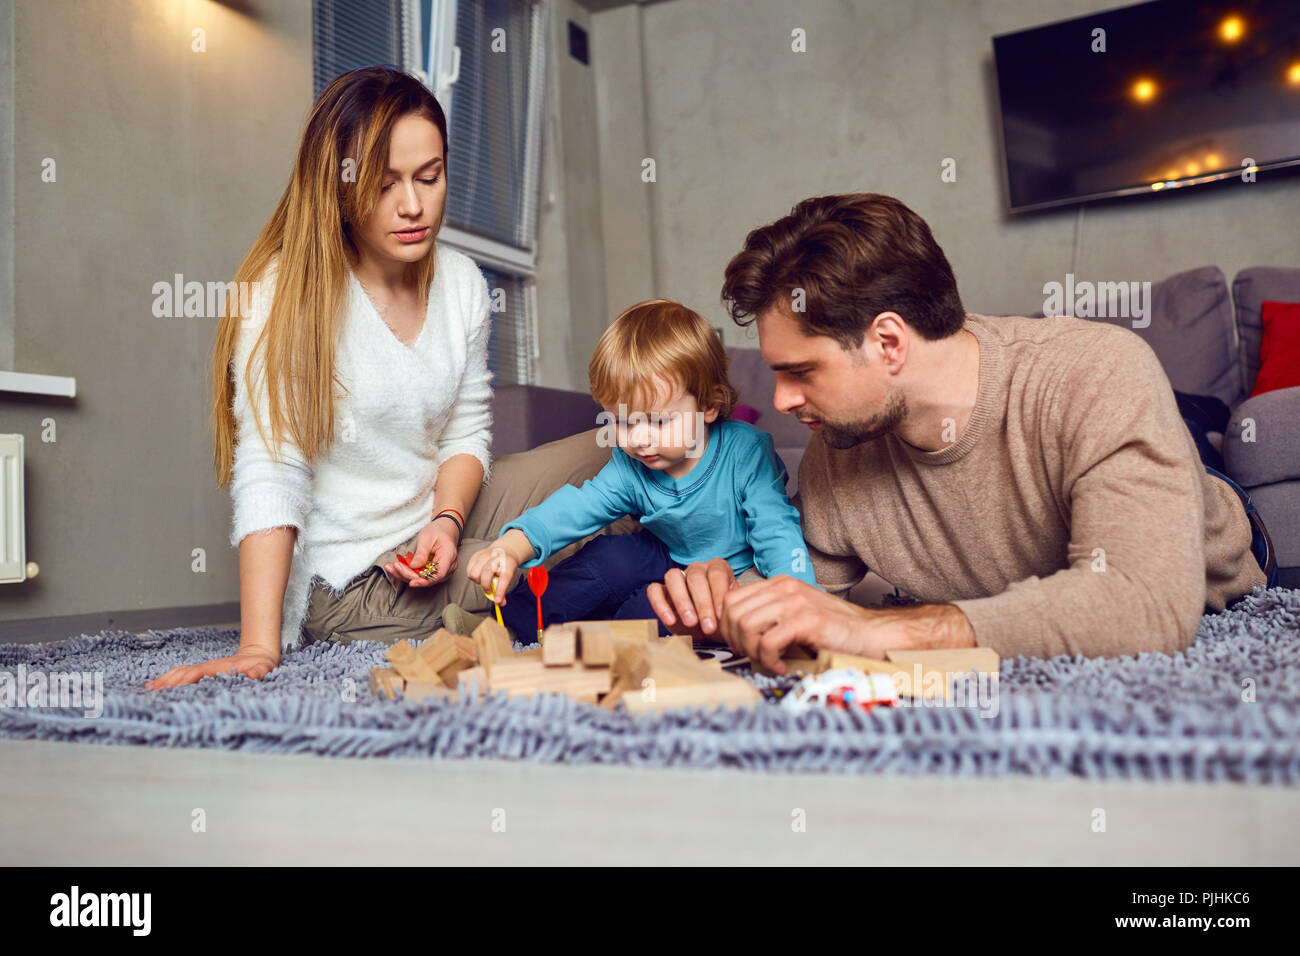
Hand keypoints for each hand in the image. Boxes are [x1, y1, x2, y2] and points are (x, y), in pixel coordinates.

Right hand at [146, 647, 278, 689]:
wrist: (259, 653)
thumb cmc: (261, 664)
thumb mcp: (263, 669)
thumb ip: (258, 672)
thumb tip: (254, 676)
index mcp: (218, 668)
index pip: (196, 674)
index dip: (183, 681)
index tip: (170, 690)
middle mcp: (207, 667)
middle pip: (182, 673)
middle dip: (167, 682)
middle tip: (151, 694)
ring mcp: (204, 668)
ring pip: (179, 672)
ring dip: (164, 680)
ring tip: (149, 690)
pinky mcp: (203, 672)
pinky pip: (182, 674)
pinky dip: (168, 678)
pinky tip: (158, 685)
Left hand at [383, 519, 458, 587]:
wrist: (443, 531)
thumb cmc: (437, 532)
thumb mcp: (427, 538)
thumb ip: (421, 553)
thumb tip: (413, 567)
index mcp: (448, 557)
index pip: (438, 575)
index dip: (424, 581)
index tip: (411, 582)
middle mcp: (447, 567)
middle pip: (427, 578)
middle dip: (408, 575)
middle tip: (394, 566)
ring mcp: (441, 571)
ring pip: (421, 579)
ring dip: (404, 574)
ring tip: (390, 567)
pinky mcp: (433, 572)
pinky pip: (419, 575)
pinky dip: (406, 572)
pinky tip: (394, 568)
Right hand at [465, 543, 517, 604]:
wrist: (504, 551)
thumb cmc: (505, 566)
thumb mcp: (508, 576)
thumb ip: (503, 590)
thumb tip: (500, 603)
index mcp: (508, 563)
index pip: (504, 578)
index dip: (500, 591)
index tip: (497, 601)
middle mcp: (496, 557)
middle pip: (486, 572)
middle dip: (486, 585)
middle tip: (489, 590)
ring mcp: (485, 555)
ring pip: (474, 573)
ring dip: (478, 580)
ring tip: (484, 579)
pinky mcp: (475, 556)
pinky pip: (469, 571)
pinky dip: (473, 576)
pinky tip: (480, 574)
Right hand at [645, 558, 738, 640]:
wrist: (707, 633)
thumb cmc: (722, 621)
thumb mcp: (731, 615)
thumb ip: (732, 610)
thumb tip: (733, 612)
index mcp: (717, 569)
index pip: (717, 574)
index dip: (718, 594)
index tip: (721, 615)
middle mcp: (697, 569)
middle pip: (696, 577)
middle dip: (702, 603)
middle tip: (708, 626)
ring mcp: (677, 578)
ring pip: (673, 576)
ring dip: (682, 601)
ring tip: (690, 623)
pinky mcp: (660, 591)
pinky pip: (654, 590)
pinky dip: (660, 604)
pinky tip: (670, 620)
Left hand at [716, 576, 884, 672]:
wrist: (868, 633)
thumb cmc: (831, 629)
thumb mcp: (795, 613)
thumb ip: (769, 614)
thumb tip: (735, 631)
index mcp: (779, 583)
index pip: (732, 599)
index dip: (726, 626)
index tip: (738, 644)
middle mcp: (784, 588)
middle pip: (734, 613)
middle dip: (735, 640)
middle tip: (751, 655)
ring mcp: (795, 602)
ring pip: (747, 626)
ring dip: (751, 651)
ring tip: (767, 661)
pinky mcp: (806, 621)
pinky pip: (767, 642)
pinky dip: (769, 660)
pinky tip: (781, 666)